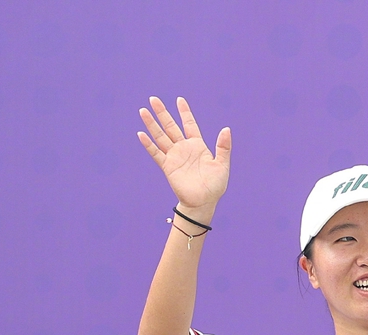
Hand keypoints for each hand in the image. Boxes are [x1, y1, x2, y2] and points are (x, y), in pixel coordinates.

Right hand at [137, 97, 230, 215]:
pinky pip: (156, 153)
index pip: (190, 124)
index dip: (184, 112)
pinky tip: (141, 134)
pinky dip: (148, 144)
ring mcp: (174, 156)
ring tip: (143, 110)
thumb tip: (226, 128)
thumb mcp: (222, 164)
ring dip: (152, 124)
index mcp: (198, 146)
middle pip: (171, 126)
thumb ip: (223, 147)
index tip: (179, 99)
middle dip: (162, 113)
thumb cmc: (215, 185)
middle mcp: (184, 148)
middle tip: (153, 98)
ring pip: (160, 136)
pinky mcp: (167, 167)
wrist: (203, 202)